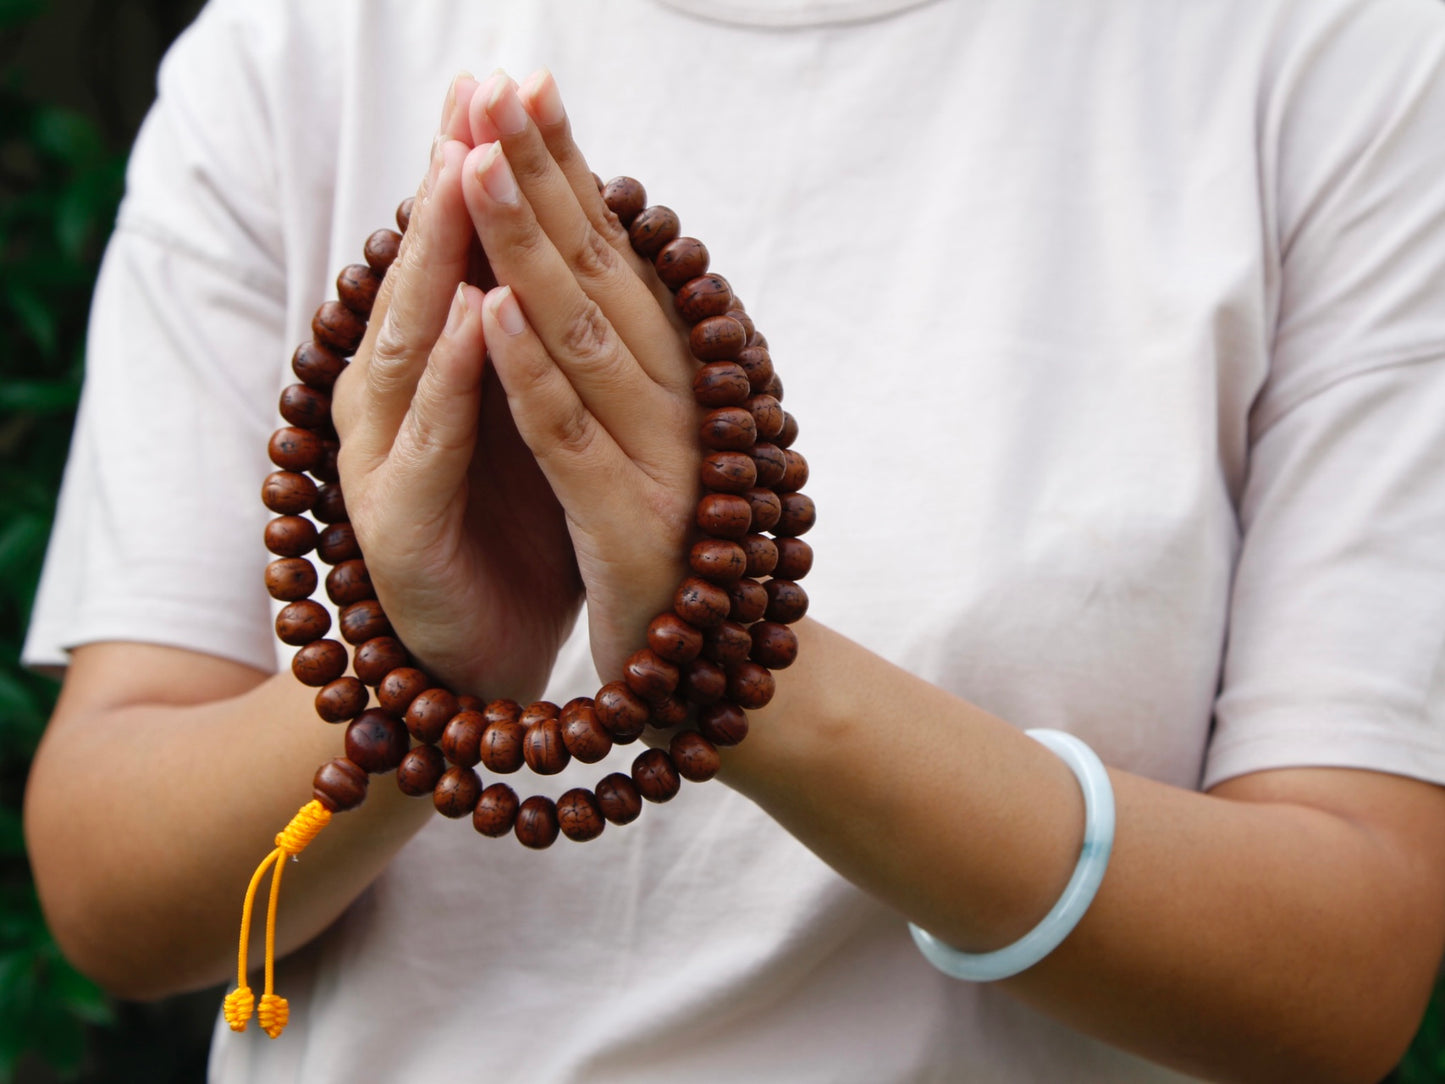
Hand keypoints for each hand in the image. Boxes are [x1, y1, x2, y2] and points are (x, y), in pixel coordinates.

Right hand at [330, 75, 582, 699]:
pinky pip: (432, 440)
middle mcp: (394, 399)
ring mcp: (387, 458)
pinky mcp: (399, 525)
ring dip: (442, 255)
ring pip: (411, 338)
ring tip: (467, 167)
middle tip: (481, 87)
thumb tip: (564, 245)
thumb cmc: (509, 529)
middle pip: (424, 272)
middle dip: (453, 178)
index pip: (455, 252)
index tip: (513, 79)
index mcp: (430, 370)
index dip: (478, 165)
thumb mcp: (525, 415)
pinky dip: (453, 378)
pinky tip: (473, 318)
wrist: (479, 658)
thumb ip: (527, 338)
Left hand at [460, 70, 701, 680]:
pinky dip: (531, 376)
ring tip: (476, 167)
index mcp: (674, 372)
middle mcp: (676, 399)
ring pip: (583, 338)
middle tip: (499, 84)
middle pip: (599, 270)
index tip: (524, 83)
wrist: (710, 673)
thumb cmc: (665, 541)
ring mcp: (658, 460)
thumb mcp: (650, 432)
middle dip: (542, 174)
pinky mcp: (629, 530)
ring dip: (527, 249)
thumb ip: (623, 350)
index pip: (612, 250)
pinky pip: (571, 443)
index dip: (569, 164)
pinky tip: (491, 312)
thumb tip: (588, 255)